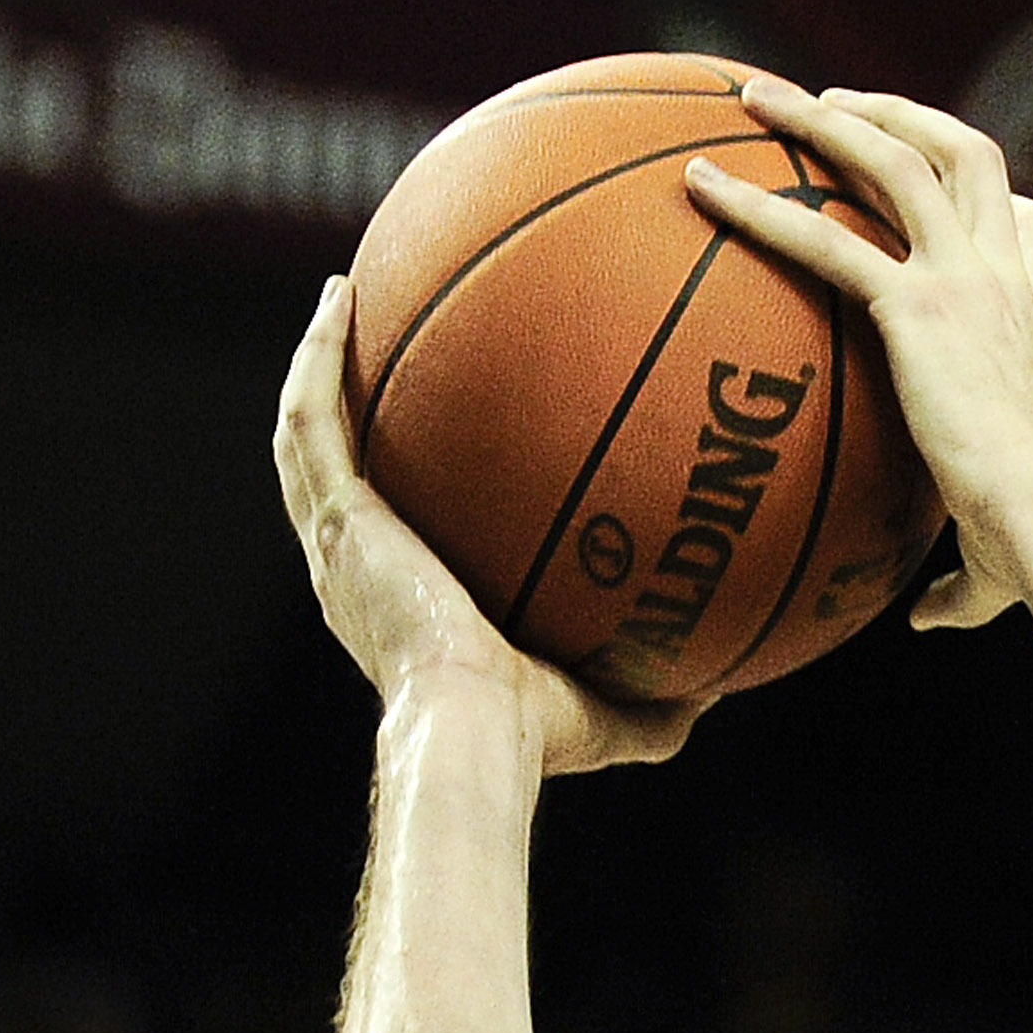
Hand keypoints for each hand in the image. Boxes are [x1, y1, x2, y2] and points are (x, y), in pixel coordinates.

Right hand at [273, 276, 702, 772]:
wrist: (479, 726)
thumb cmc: (538, 736)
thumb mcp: (618, 715)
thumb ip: (665, 699)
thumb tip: (726, 686)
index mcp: (408, 607)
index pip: (398, 531)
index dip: (405, 481)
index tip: (436, 437)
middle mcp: (359, 573)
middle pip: (338, 469)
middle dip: (351, 402)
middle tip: (379, 337)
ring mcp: (340, 546)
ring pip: (306, 433)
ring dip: (320, 361)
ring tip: (344, 296)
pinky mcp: (339, 521)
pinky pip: (313, 420)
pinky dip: (320, 358)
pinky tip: (342, 299)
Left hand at [685, 82, 1032, 632]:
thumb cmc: (1029, 554)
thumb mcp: (996, 562)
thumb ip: (960, 583)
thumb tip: (923, 623)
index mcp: (1028, 314)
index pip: (1019, 216)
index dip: (973, 183)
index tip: (922, 171)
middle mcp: (1002, 277)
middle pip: (958, 151)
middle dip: (893, 110)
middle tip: (825, 102)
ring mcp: (963, 280)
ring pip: (894, 157)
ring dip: (821, 117)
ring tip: (753, 98)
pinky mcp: (918, 307)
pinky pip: (825, 236)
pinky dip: (759, 205)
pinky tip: (700, 189)